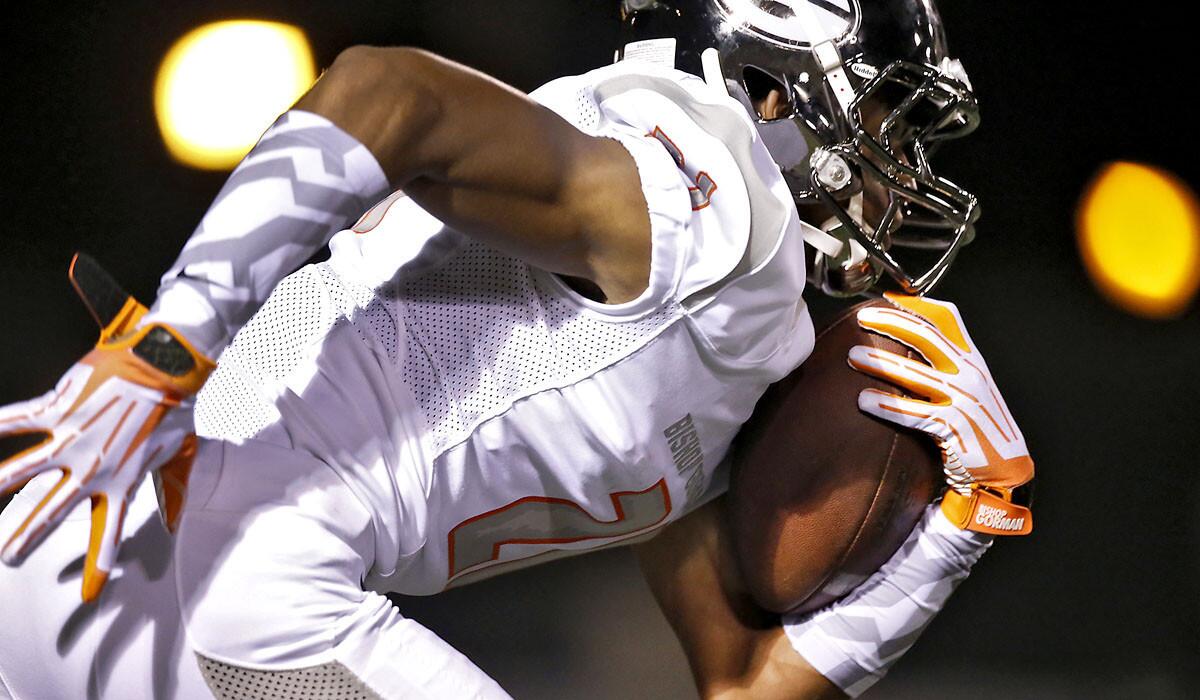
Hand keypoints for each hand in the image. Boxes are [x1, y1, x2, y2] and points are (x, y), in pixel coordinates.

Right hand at [0, 254, 213, 600]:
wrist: (167, 364)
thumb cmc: (174, 408)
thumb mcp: (180, 454)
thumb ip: (173, 491)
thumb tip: (174, 522)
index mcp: (124, 481)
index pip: (111, 532)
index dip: (99, 564)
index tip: (90, 595)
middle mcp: (94, 466)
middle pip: (53, 512)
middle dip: (27, 538)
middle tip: (9, 560)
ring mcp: (73, 437)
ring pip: (24, 468)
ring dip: (0, 485)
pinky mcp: (60, 407)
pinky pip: (16, 419)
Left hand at [847, 292, 1033, 534]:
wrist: (1004, 469)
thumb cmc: (978, 426)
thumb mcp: (969, 387)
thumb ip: (947, 364)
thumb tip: (909, 341)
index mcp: (972, 359)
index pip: (948, 317)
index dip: (917, 304)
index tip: (888, 297)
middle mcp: (969, 373)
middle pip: (926, 336)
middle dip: (892, 322)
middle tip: (862, 317)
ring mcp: (963, 399)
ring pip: (915, 373)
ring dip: (881, 362)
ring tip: (853, 356)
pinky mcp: (953, 427)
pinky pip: (913, 413)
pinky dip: (887, 406)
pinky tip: (864, 400)